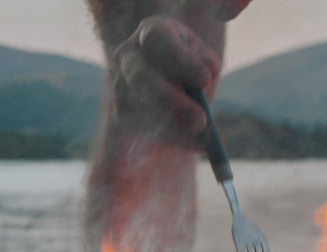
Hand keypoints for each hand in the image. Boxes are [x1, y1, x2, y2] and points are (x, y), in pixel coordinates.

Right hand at [95, 1, 252, 145]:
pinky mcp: (121, 113)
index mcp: (151, 32)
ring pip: (142, 109)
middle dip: (172, 101)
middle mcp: (128, 55)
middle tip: (200, 121)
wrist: (173, 85)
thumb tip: (206, 74)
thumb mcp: (203, 59)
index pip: (157, 40)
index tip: (204, 79)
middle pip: (141, 77)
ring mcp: (120, 85)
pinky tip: (194, 143)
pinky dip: (172, 139)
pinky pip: (144, 130)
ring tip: (203, 137)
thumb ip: (206, 63)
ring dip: (174, 127)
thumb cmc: (191, 66)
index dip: (180, 59)